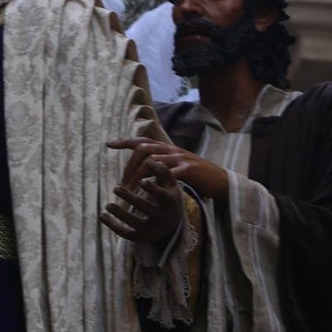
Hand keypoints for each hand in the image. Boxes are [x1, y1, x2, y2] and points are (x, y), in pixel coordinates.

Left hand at [100, 159, 181, 243]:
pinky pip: (126, 234)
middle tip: (116, 188)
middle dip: (130, 198)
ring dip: (120, 213)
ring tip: (107, 205)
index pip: (162, 195)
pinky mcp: (142, 238)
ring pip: (135, 223)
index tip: (140, 180)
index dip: (152, 188)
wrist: (172, 224)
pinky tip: (102, 216)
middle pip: (146, 208)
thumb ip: (161, 170)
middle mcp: (163, 218)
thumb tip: (149, 160)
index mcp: (171, 202)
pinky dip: (113, 226)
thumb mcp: (169, 184)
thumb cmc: (168, 197)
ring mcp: (153, 229)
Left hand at [106, 137, 228, 200]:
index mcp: (169, 148)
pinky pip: (167, 174)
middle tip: (122, 183)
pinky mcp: (189, 170)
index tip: (109, 144)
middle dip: (129, 165)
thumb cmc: (198, 176)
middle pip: (144, 149)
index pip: (143, 140)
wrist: (222, 181)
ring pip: (152, 161)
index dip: (125, 141)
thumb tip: (144, 166)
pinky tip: (147, 190)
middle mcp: (173, 150)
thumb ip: (162, 163)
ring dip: (137, 177)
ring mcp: (181, 159)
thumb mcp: (178, 165)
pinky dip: (155, 181)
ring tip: (129, 191)